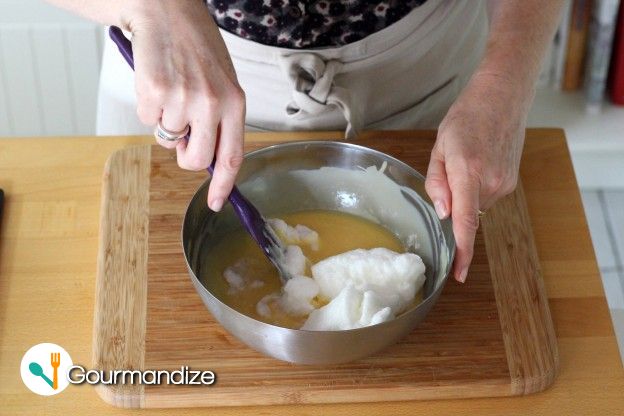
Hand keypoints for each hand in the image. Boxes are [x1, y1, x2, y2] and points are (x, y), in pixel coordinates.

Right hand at [122, 1, 244, 210]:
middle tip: (182, 135)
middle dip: (185, 155)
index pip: (232, 156)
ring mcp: (182, 98)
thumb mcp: (222, 82)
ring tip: (171, 87)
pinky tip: (156, 80)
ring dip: (166, 121)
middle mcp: (212, 103)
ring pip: (168, 139)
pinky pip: (147, 120)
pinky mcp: (154, 92)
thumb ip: (220, 120)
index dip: (223, 185)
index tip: (216, 204)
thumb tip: (209, 159)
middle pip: (196, 160)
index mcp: (235, 102)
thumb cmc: (196, 46)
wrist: (166, 10)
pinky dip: (148, 106)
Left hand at [425, 72, 529, 282]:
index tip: (458, 273)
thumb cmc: (466, 117)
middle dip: (453, 206)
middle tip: (448, 173)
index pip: (465, 222)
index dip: (461, 251)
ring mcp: (505, 183)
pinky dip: (476, 189)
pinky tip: (476, 166)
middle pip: (466, 214)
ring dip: (465, 195)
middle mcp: (491, 182)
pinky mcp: (511, 182)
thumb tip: (444, 213)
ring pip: (476, 206)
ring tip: (465, 163)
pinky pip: (486, 197)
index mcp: (468, 171)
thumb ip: (437, 182)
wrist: (503, 97)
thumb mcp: (440, 147)